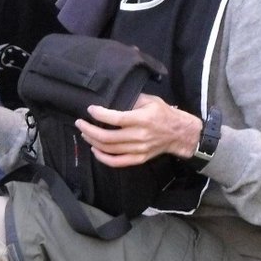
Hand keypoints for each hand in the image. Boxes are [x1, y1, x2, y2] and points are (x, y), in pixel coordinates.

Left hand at [74, 94, 202, 166]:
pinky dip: (103, 158)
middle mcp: (140, 135)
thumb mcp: (150, 100)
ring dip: (93, 142)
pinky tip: (95, 150)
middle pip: (108, 137)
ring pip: (109, 149)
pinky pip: (118, 162)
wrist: (180, 133)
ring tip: (85, 133)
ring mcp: (139, 149)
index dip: (99, 114)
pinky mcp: (139, 158)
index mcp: (142, 119)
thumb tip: (111, 99)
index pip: (116, 118)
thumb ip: (131, 100)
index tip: (90, 109)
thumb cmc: (164, 113)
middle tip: (80, 123)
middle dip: (89, 130)